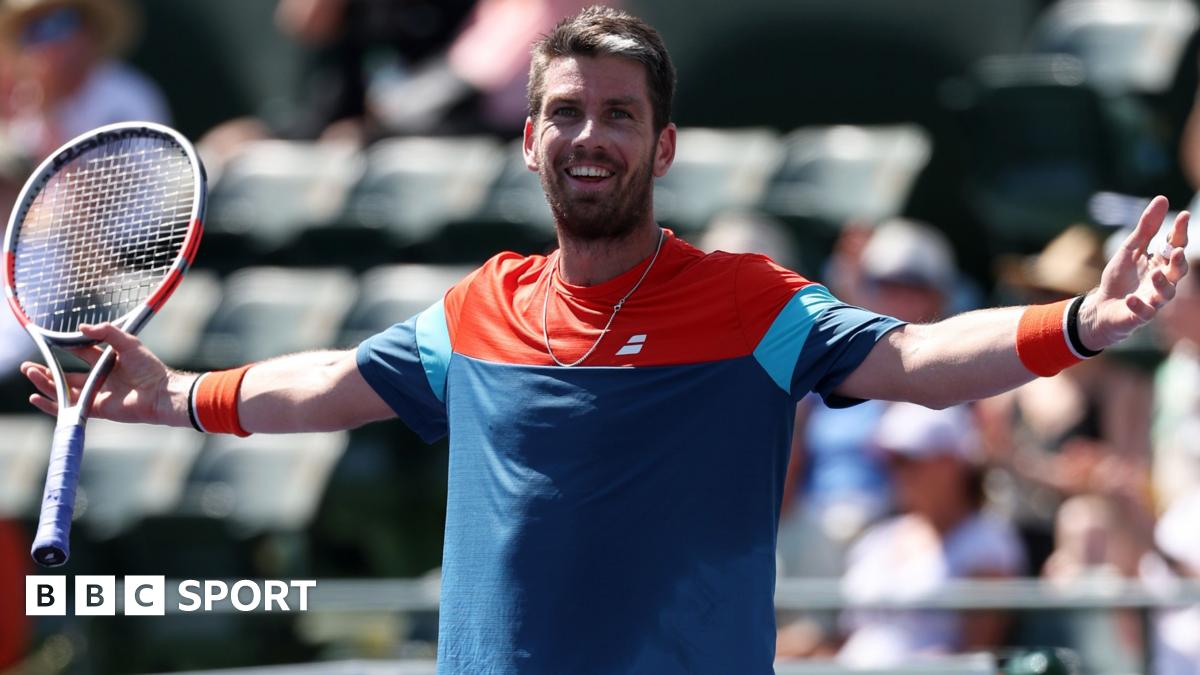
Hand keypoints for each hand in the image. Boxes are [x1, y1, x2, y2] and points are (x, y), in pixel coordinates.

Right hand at [20, 323, 190, 425]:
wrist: (161, 392)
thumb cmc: (149, 367)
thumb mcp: (129, 343)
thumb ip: (107, 332)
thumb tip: (81, 327)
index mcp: (108, 361)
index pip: (81, 352)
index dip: (66, 347)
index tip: (50, 342)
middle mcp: (100, 378)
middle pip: (67, 375)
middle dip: (47, 370)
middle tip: (27, 365)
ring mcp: (97, 394)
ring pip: (65, 390)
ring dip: (46, 384)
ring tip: (30, 374)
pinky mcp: (97, 409)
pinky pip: (70, 407)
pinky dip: (52, 404)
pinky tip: (36, 397)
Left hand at [1079, 195, 1189, 348]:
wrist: (1103, 305)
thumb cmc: (1120, 277)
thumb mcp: (1130, 248)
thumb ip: (1146, 227)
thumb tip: (1162, 199)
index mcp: (1161, 263)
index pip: (1175, 246)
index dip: (1180, 232)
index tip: (1183, 215)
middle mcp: (1163, 281)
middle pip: (1178, 270)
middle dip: (1179, 261)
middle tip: (1176, 251)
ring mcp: (1153, 299)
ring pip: (1166, 293)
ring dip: (1162, 283)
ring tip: (1155, 273)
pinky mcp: (1140, 315)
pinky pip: (1144, 312)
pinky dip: (1139, 305)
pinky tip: (1131, 299)